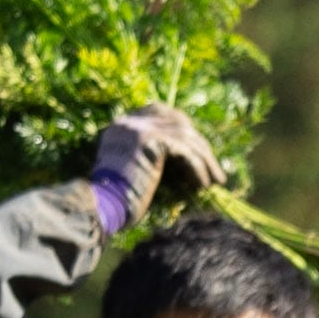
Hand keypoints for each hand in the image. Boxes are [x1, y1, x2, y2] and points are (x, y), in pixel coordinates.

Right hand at [87, 103, 225, 242]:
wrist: (101, 206)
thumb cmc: (114, 201)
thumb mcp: (131, 170)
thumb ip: (148, 155)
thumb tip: (180, 158)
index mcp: (122, 125)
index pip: (159, 111)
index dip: (181, 126)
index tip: (196, 145)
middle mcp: (129, 121)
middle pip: (177, 121)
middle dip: (199, 144)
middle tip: (214, 167)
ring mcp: (139, 127)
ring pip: (185, 137)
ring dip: (205, 160)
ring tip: (216, 180)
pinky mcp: (150, 139)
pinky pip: (184, 151)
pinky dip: (197, 168)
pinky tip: (203, 184)